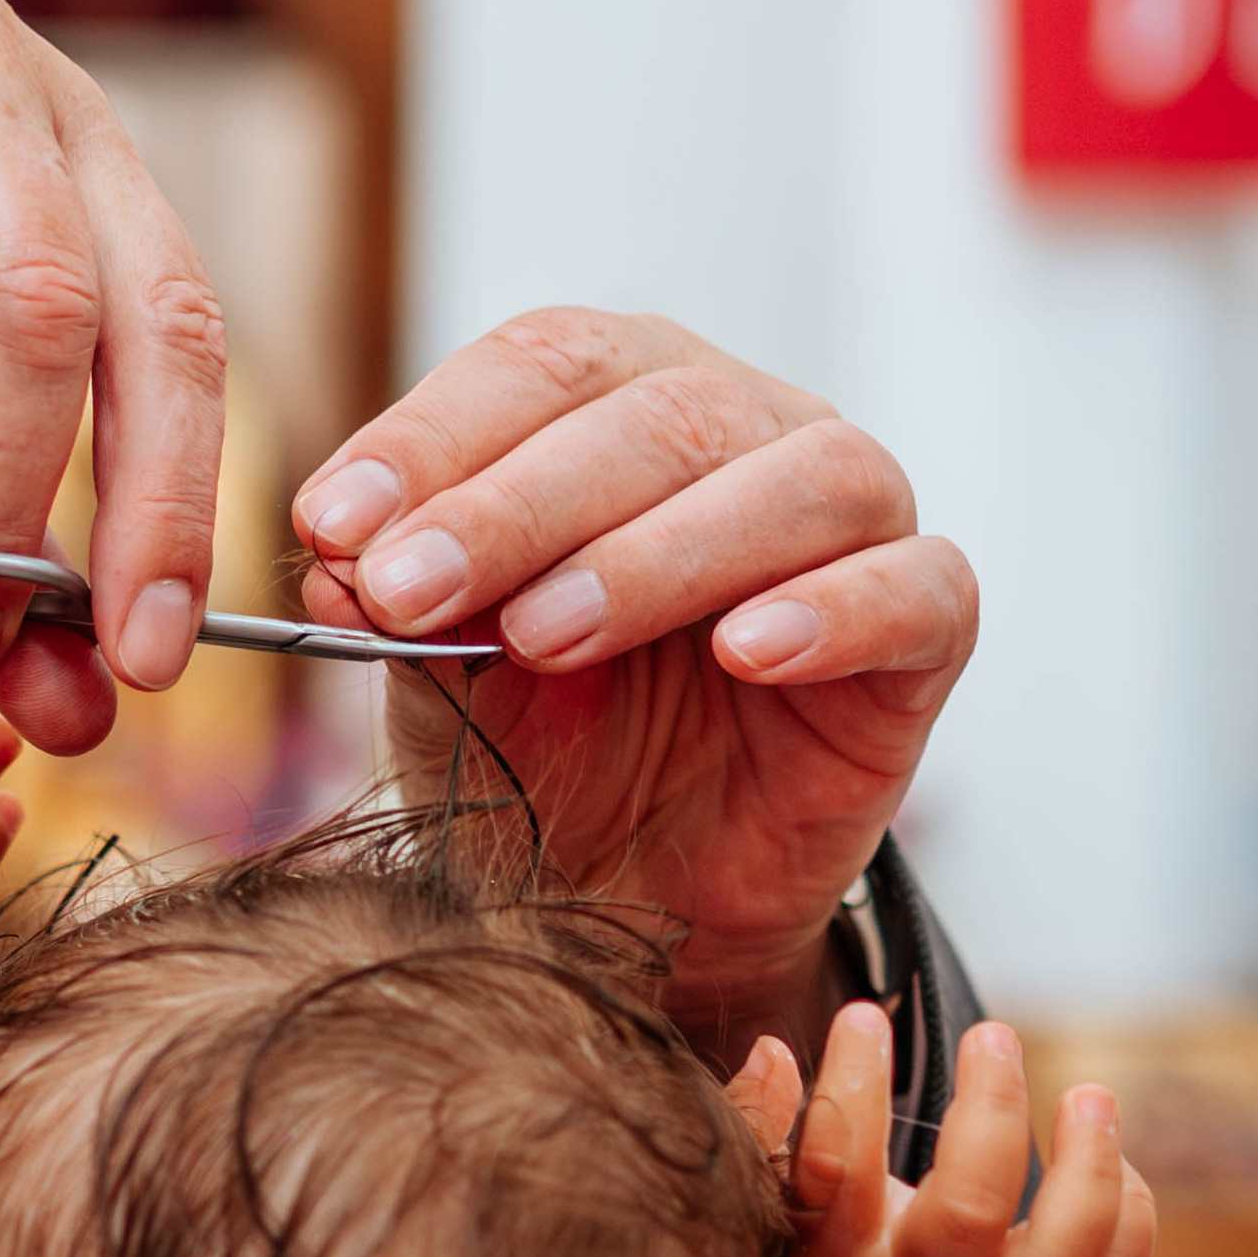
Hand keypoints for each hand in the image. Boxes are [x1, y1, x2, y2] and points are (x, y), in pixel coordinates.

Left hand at [292, 311, 975, 1049]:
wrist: (642, 893)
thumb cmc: (546, 748)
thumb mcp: (441, 678)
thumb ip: (397, 606)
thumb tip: (330, 553)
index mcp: (621, 396)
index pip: (539, 362)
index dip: (431, 437)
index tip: (329, 525)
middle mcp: (746, 426)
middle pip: (652, 413)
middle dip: (512, 504)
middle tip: (405, 590)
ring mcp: (851, 519)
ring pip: (790, 481)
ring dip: (654, 552)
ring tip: (546, 634)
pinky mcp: (928, 625)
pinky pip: (914, 587)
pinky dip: (832, 610)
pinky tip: (746, 655)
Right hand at [740, 1004, 1155, 1256]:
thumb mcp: (771, 1232)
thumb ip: (763, 1138)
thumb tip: (771, 1048)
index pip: (836, 1171)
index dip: (851, 1085)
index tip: (863, 1016)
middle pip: (970, 1211)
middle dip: (991, 1111)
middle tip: (992, 1035)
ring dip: (1090, 1169)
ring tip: (1090, 1095)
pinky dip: (1129, 1214)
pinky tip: (1110, 1158)